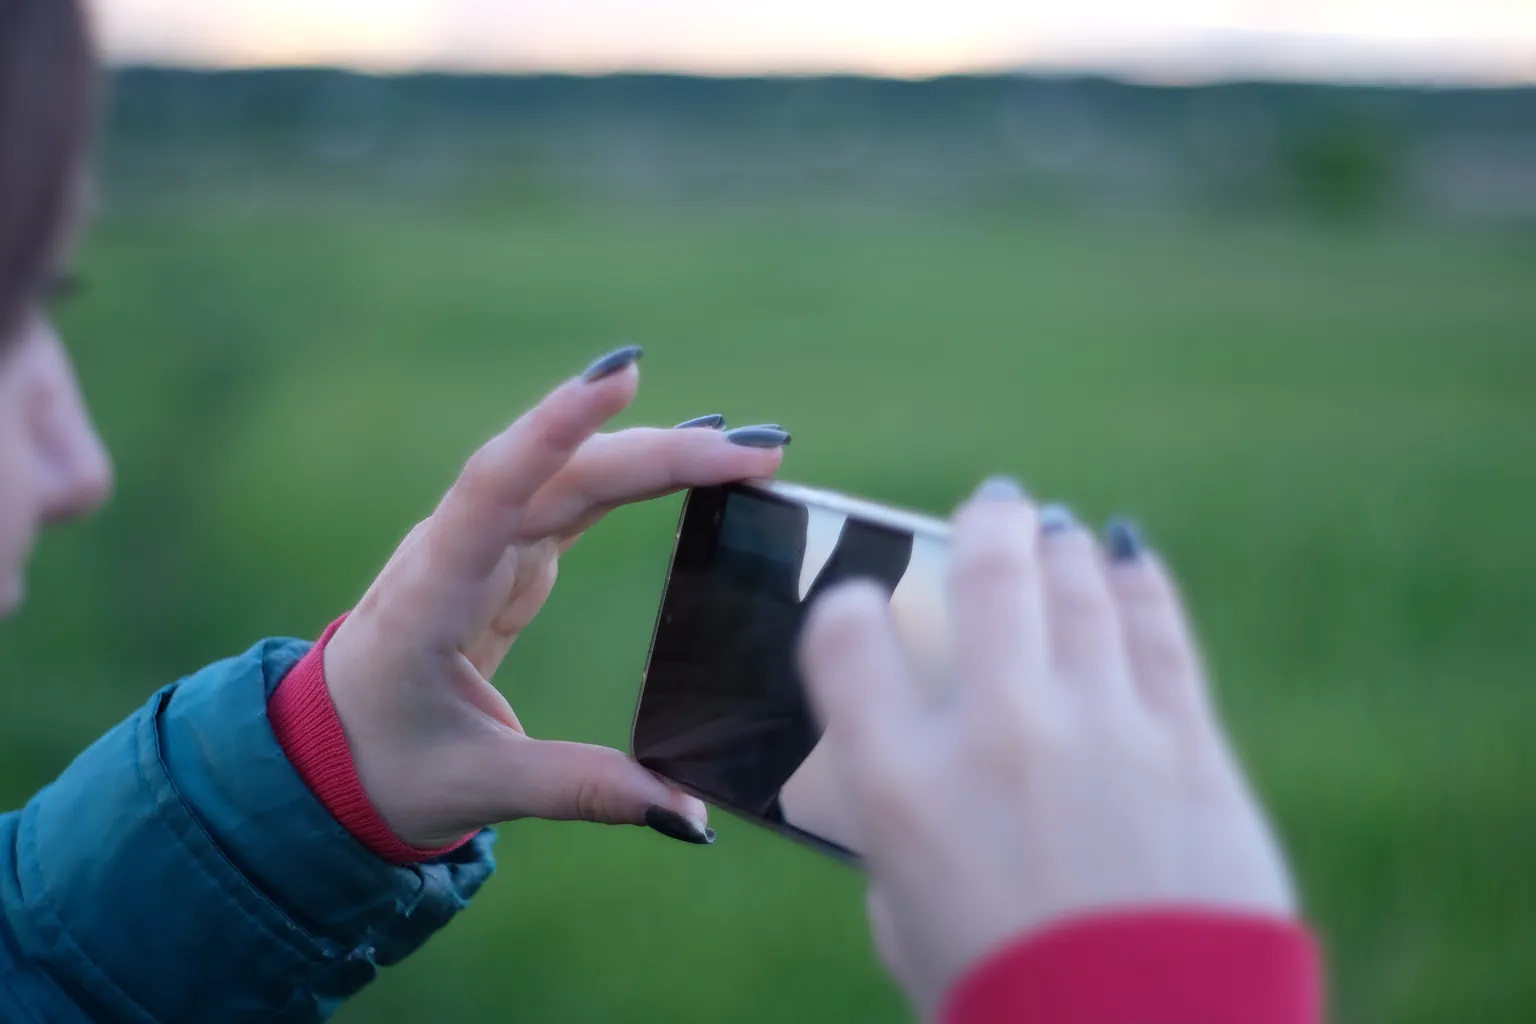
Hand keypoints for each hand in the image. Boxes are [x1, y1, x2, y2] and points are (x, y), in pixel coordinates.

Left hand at [322, 347, 789, 847]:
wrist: (328, 750)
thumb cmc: (385, 763)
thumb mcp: (479, 787)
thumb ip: (584, 790)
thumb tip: (689, 815)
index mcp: (429, 598)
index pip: (493, 491)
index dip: (555, 430)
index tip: (621, 378)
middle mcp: (454, 550)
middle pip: (562, 477)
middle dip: (659, 453)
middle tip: (758, 453)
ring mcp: (481, 544)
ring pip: (575, 477)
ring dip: (658, 456)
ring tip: (748, 452)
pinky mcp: (508, 554)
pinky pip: (576, 497)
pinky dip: (635, 475)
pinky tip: (691, 457)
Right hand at [799, 479, 1294, 1018]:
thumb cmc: (1006, 1004)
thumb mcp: (907, 924)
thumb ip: (898, 841)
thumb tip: (916, 782)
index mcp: (901, 786)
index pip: (847, 637)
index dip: (845, 604)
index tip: (860, 603)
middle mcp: (995, 735)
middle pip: (985, 580)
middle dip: (986, 527)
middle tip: (994, 507)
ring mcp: (1101, 732)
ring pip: (1079, 589)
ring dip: (1063, 549)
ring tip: (1058, 533)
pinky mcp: (1189, 748)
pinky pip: (1160, 635)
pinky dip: (1140, 585)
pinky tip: (1128, 559)